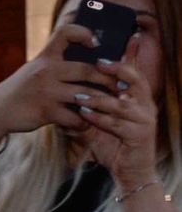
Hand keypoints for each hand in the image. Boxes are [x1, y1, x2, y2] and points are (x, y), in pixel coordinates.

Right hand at [0, 20, 103, 142]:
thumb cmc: (21, 90)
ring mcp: (46, 91)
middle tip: (122, 85)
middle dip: (108, 78)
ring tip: (113, 105)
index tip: (96, 43)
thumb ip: (56, 64)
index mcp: (46, 57)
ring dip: (102, 101)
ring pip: (85, 94)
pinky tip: (86, 122)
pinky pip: (74, 117)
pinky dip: (83, 121)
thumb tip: (87, 63)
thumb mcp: (34, 70)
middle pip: (87, 69)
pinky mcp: (45, 112)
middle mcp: (47, 71)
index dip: (84, 33)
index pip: (66, 32)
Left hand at [76, 38, 159, 190]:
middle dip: (116, 69)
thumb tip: (66, 96)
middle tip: (97, 62)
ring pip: (121, 103)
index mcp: (137, 98)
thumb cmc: (114, 147)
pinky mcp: (141, 135)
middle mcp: (145, 104)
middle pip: (134, 79)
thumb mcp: (99, 124)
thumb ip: (88, 109)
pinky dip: (100, 119)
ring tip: (79, 95)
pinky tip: (85, 116)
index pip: (134, 71)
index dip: (130, 54)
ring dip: (99, 99)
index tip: (126, 36)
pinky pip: (118, 124)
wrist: (130, 174)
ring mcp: (145, 119)